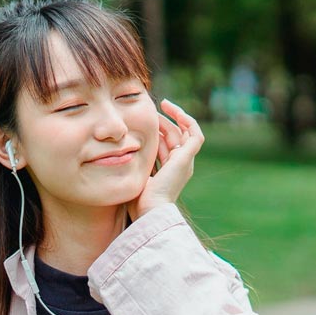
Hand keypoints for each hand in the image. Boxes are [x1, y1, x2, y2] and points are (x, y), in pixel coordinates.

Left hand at [127, 98, 204, 220]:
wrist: (149, 210)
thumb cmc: (138, 200)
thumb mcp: (135, 175)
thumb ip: (134, 164)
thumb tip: (119, 152)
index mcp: (169, 171)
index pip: (166, 145)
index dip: (158, 132)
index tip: (145, 121)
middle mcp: (180, 165)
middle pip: (175, 136)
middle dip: (164, 122)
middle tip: (151, 111)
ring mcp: (185, 162)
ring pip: (185, 132)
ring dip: (174, 117)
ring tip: (163, 105)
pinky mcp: (187, 157)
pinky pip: (195, 134)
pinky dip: (187, 120)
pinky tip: (175, 111)